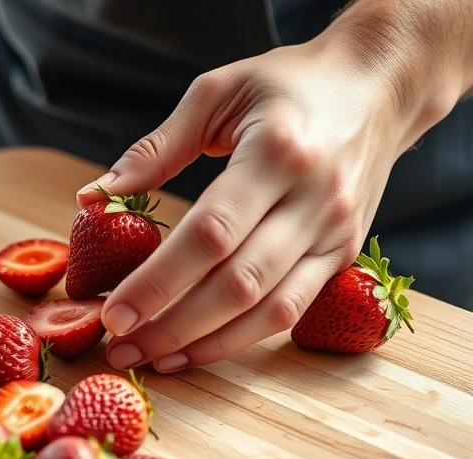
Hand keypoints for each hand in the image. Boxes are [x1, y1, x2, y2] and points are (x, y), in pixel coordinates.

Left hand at [81, 11, 463, 371]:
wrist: (379, 86)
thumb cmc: (288, 84)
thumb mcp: (217, 92)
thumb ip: (156, 149)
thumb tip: (93, 197)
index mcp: (277, 152)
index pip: (210, 233)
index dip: (158, 281)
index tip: (112, 312)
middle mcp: (313, 199)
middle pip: (237, 282)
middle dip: (171, 324)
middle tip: (120, 347)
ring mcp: (335, 233)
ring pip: (267, 309)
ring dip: (204, 344)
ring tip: (150, 360)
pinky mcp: (343, 254)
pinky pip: (290, 311)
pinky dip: (240, 339)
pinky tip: (194, 350)